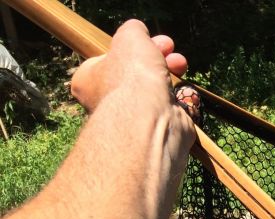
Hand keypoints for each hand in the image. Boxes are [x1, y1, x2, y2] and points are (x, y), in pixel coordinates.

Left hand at [70, 19, 188, 116]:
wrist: (151, 117)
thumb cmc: (133, 75)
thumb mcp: (130, 37)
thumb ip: (133, 31)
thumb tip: (138, 32)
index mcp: (88, 80)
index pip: (107, 58)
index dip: (130, 47)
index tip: (147, 39)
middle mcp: (105, 102)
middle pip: (134, 73)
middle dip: (155, 57)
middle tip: (169, 48)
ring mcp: (130, 118)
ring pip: (151, 90)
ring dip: (169, 73)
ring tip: (181, 64)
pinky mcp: (153, 129)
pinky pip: (165, 107)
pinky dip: (176, 97)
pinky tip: (184, 88)